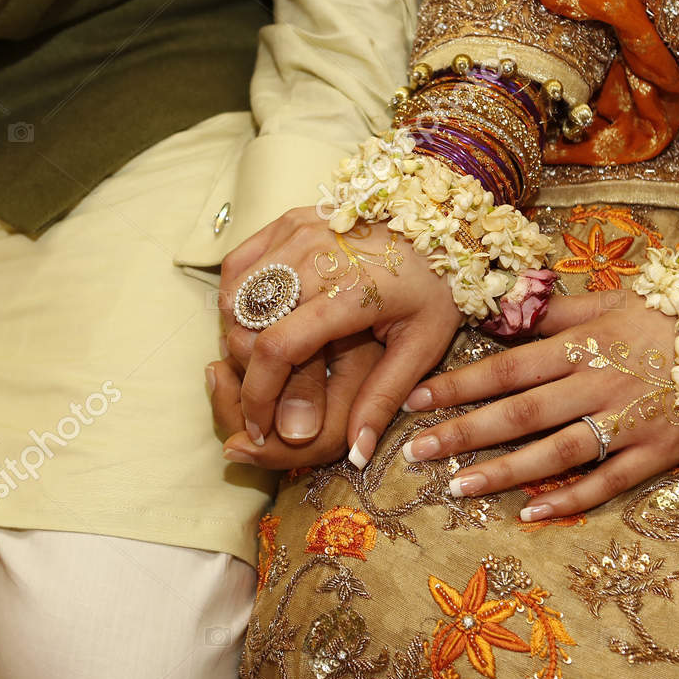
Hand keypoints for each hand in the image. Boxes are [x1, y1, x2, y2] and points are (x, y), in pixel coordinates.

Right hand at [218, 207, 460, 464]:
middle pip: (248, 326)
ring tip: (261, 366)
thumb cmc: (436, 286)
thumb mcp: (423, 345)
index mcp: (350, 292)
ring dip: (238, 337)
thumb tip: (356, 457)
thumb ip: (383, 399)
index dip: (258, 396)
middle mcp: (315, 256)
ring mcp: (298, 233)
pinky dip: (235, 298)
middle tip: (264, 403)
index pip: (276, 349)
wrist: (444, 224)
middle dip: (247, 374)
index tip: (261, 428)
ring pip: (235, 296)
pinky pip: (239, 265)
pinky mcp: (288, 221)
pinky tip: (255, 323)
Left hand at [400, 289, 678, 519]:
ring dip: (504, 471)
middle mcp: (598, 384)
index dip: (459, 384)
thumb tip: (495, 310)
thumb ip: (551, 309)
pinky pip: (607, 482)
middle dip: (464, 432)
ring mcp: (628, 422)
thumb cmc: (666, 315)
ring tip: (458, 486)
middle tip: (418, 450)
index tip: (416, 399)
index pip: (507, 367)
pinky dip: (569, 498)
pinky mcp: (656, 453)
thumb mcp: (607, 299)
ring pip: (556, 451)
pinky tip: (529, 512)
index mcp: (582, 345)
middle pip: (521, 413)